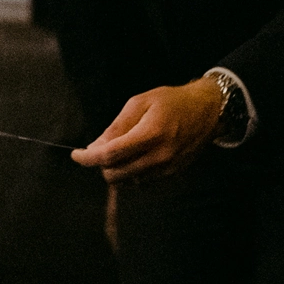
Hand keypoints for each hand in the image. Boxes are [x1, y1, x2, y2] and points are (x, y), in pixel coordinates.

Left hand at [73, 79, 224, 184]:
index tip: (76, 155)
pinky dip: (130, 172)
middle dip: (101, 165)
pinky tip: (135, 155)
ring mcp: (166, 170)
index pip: (111, 155)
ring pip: (127, 182)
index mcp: (150, 135)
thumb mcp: (140, 103)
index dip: (88, 158)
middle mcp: (159, 157)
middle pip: (116, 175)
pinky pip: (140, 182)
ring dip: (116, 169)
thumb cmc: (172, 101)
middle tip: (101, 148)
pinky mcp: (171, 176)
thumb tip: (96, 147)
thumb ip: (117, 126)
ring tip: (121, 149)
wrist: (207, 111)